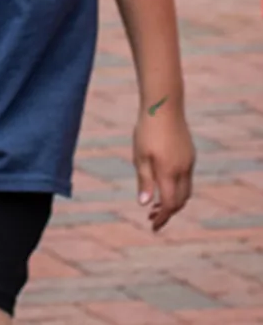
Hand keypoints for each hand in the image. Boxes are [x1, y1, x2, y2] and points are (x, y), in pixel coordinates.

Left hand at [134, 100, 194, 230]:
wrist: (164, 106)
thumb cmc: (147, 130)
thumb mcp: (140, 155)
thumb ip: (145, 180)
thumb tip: (144, 204)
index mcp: (169, 172)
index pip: (170, 204)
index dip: (162, 217)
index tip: (152, 226)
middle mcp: (183, 170)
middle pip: (181, 201)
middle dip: (168, 211)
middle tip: (152, 216)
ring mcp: (189, 162)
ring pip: (186, 190)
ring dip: (174, 200)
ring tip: (157, 202)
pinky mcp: (190, 154)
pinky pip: (187, 178)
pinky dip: (177, 187)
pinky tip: (164, 181)